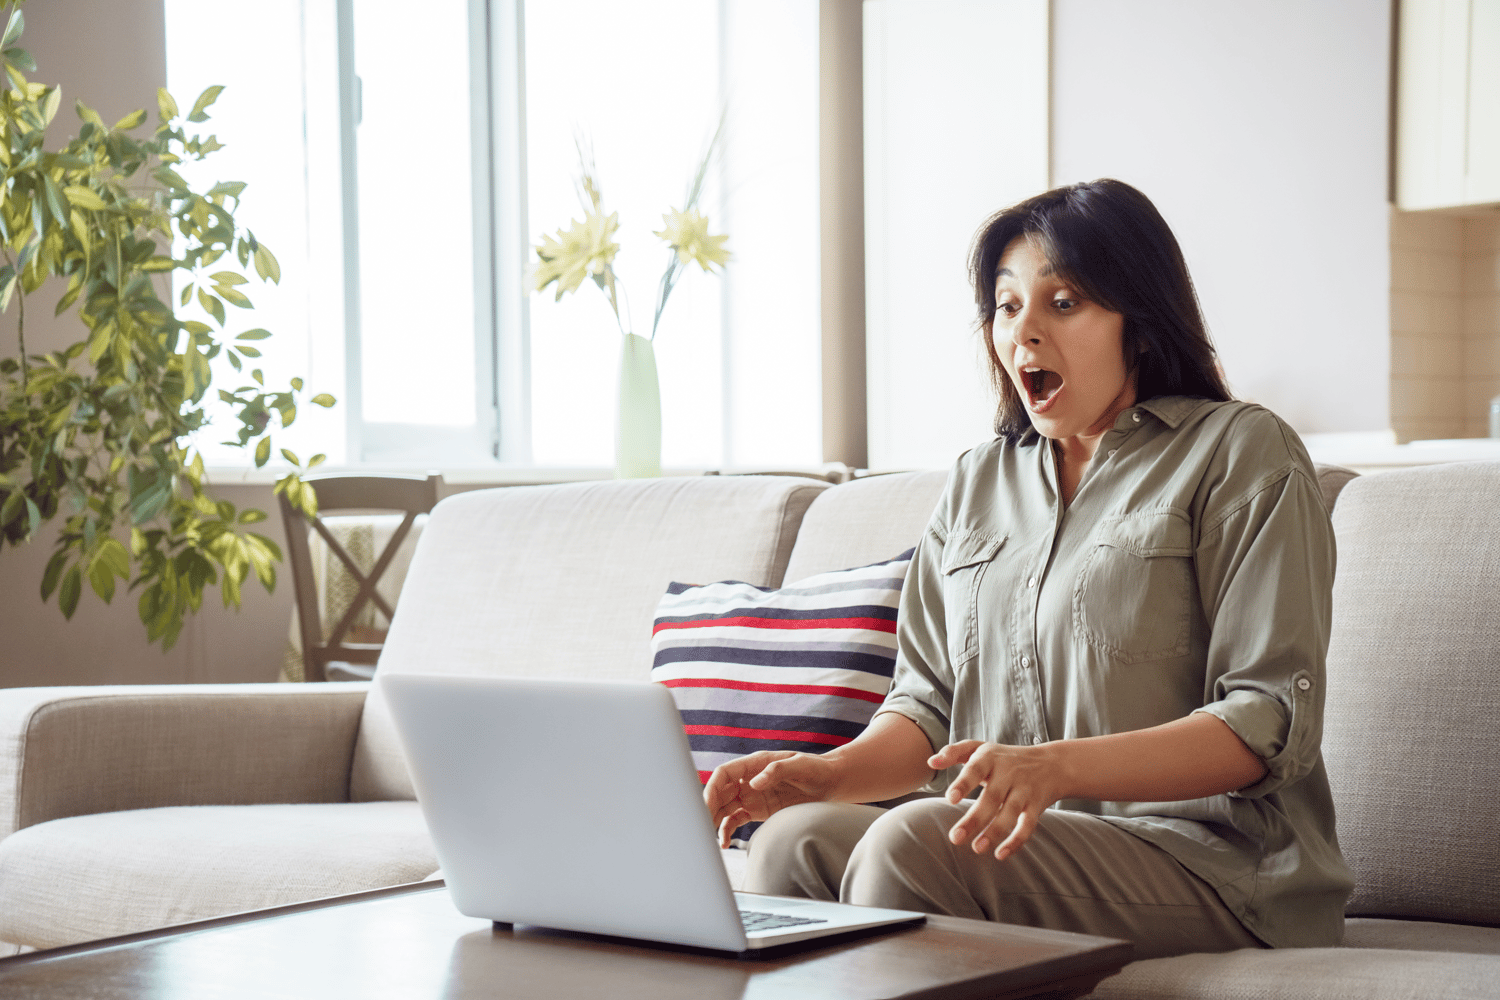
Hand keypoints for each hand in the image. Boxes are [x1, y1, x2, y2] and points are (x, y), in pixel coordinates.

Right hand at [703, 751, 841, 847]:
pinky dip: (726, 830)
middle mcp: (748, 780)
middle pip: (719, 792)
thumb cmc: (815, 768)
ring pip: (724, 807)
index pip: (724, 773)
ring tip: (707, 838)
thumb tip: (753, 783)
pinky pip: (735, 820)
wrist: (830, 783)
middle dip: (707, 807)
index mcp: (754, 764)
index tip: (706, 803)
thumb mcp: (799, 765)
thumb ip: (776, 770)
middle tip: (700, 825)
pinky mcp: (757, 810)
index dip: (712, 787)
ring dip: (713, 821)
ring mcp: (751, 796)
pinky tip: (723, 842)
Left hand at [928, 740, 1064, 860]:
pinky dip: (1016, 842)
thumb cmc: (1003, 757)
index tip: (950, 799)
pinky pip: (1027, 826)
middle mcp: (1009, 774)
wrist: (1051, 763)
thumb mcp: (979, 748)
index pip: (975, 769)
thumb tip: (930, 762)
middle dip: (974, 819)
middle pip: (991, 798)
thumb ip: (953, 752)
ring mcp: (1024, 791)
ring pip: (1010, 814)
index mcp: (990, 758)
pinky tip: (1000, 855)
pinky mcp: (1036, 807)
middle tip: (955, 838)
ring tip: (976, 849)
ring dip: (994, 833)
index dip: (963, 784)